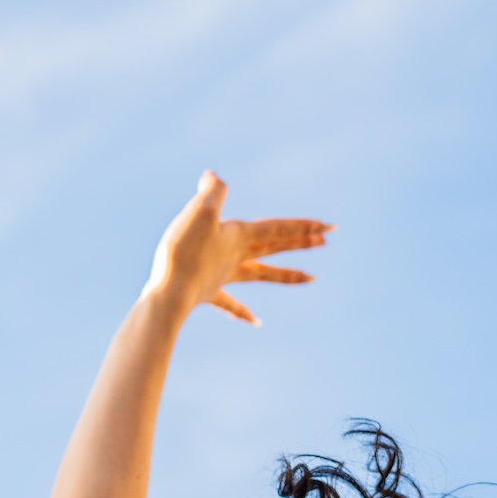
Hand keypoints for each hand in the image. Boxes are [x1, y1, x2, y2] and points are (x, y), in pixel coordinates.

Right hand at [141, 171, 330, 323]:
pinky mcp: (207, 293)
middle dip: (300, 242)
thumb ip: (213, 192)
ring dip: (286, 274)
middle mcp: (236, 257)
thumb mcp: (200, 212)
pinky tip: (256, 320)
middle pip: (275, 248)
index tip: (327, 227)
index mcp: (239, 237)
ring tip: (311, 278)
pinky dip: (242, 311)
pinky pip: (229, 303)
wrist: (169, 294)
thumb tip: (213, 177)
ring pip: (262, 274)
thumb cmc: (184, 253)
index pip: (277, 228)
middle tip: (326, 240)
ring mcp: (224, 276)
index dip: (302, 225)